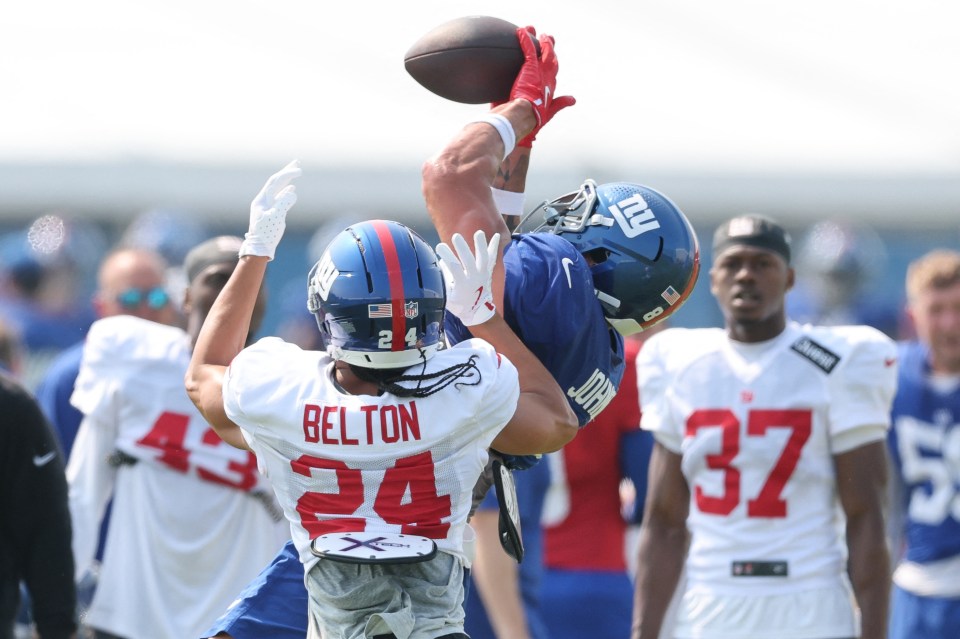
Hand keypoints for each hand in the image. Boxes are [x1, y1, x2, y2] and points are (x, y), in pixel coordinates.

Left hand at [239, 159, 301, 259]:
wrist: (259, 248)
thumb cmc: (266, 234)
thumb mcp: (276, 218)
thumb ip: (283, 204)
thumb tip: (292, 192)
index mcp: (262, 200)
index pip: (275, 182)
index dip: (287, 174)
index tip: (300, 171)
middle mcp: (263, 201)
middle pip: (275, 182)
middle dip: (286, 172)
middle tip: (297, 162)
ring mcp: (267, 206)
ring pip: (278, 189)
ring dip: (287, 180)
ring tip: (295, 172)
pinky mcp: (271, 213)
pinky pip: (279, 198)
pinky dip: (286, 191)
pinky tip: (292, 189)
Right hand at [435, 230, 500, 325]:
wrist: (478, 312)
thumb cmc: (459, 305)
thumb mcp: (448, 297)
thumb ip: (444, 281)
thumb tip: (441, 263)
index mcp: (463, 285)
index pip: (454, 269)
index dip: (447, 257)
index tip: (439, 246)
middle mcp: (475, 278)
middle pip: (469, 262)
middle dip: (463, 249)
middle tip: (456, 236)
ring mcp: (483, 274)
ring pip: (484, 259)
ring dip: (481, 245)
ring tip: (479, 233)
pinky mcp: (488, 272)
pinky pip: (492, 259)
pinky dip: (494, 247)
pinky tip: (497, 235)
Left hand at [508, 26, 575, 146]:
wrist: (523, 118)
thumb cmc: (530, 121)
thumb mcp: (548, 113)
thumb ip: (559, 104)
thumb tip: (573, 101)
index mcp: (551, 90)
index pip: (552, 74)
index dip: (552, 66)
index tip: (550, 59)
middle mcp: (549, 79)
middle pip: (552, 60)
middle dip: (551, 49)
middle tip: (548, 39)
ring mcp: (541, 72)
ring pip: (544, 52)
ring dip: (542, 41)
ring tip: (537, 33)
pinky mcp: (531, 67)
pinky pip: (529, 49)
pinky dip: (526, 39)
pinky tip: (522, 32)